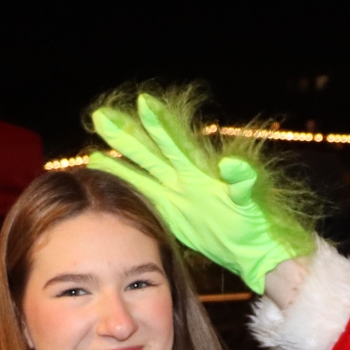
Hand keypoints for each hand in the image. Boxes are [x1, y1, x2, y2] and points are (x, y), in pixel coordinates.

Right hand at [87, 92, 312, 290]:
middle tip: (101, 115)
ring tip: (95, 136)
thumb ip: (242, 181)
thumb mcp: (251, 200)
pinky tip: (102, 166)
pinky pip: (142, 191)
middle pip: (150, 151)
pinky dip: (122, 179)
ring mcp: (174, 192)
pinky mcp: (168, 209)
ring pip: (141, 167)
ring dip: (120, 153)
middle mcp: (183, 176)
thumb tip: (232, 164)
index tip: (144, 102)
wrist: (250, 247)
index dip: (161, 124)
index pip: (176, 142)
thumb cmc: (255, 221)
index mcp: (200, 170)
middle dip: (127, 133)